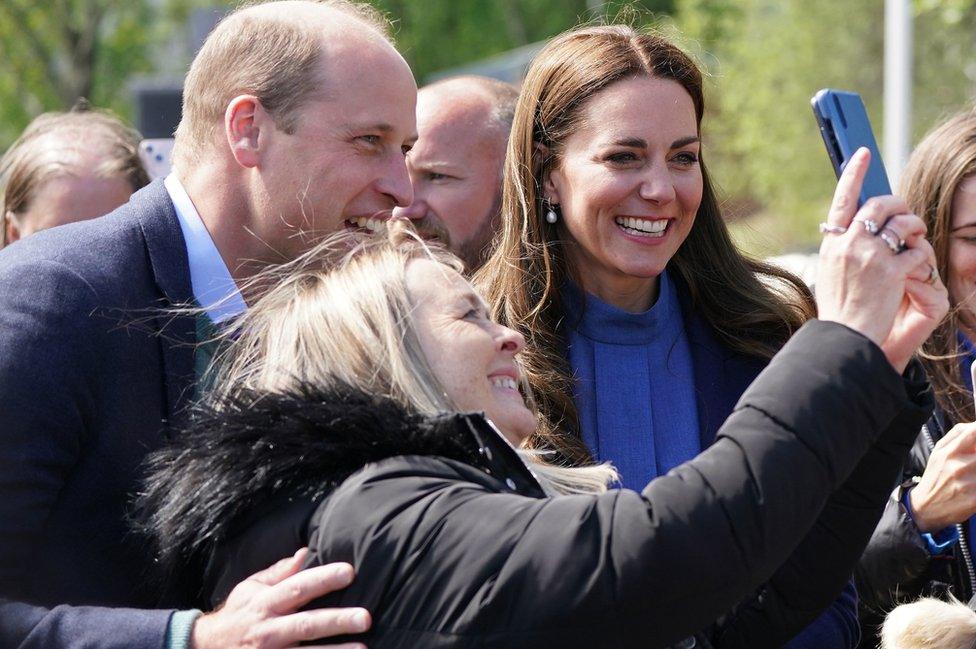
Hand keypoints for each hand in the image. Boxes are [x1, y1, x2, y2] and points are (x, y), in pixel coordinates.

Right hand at [192, 548, 369, 648]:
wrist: (205, 648)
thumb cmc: (237, 614)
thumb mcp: (250, 588)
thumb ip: (279, 573)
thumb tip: (307, 552)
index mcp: (266, 603)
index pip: (299, 587)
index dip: (323, 579)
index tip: (349, 571)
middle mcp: (268, 630)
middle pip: (307, 625)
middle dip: (337, 621)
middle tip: (366, 617)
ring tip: (363, 647)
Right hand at [815, 148, 946, 370]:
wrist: (844, 336)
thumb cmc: (840, 309)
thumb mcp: (832, 272)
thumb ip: (844, 247)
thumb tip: (862, 227)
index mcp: (832, 243)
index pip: (842, 199)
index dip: (854, 173)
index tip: (863, 153)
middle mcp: (849, 244)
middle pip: (880, 205)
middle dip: (900, 206)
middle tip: (908, 218)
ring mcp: (870, 256)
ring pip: (904, 224)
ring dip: (916, 230)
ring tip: (916, 242)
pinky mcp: (891, 271)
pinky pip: (918, 251)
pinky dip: (923, 258)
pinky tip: (917, 270)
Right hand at [909, 423, 975, 532]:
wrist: (925, 507)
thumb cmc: (935, 477)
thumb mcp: (939, 452)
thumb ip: (958, 436)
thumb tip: (975, 426)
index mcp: (949, 452)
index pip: (973, 432)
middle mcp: (958, 466)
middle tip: (975, 461)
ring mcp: (967, 483)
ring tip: (973, 472)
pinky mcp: (974, 499)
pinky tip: (974, 485)